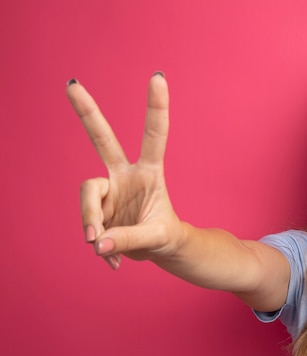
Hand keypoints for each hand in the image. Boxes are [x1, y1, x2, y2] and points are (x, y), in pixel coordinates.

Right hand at [67, 73, 183, 268]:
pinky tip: (112, 259)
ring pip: (87, 196)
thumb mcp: (158, 237)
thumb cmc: (166, 235)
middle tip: (72, 84)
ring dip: (92, 221)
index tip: (158, 77)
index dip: (155, 108)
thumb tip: (97, 242)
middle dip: (87, 112)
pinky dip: (99, 246)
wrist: (158, 249)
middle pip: (102, 139)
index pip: (153, 136)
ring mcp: (108, 190)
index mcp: (149, 172)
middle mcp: (124, 175)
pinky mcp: (97, 209)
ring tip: (102, 246)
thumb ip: (129, 239)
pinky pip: (87, 224)